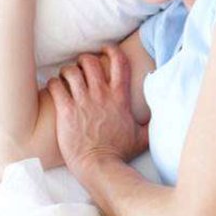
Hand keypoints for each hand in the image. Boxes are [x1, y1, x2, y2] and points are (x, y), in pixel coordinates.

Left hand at [48, 44, 149, 175]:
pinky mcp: (66, 111)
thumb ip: (151, 123)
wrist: (100, 166)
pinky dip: (53, 84)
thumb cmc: (120, 152)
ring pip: (70, 72)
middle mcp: (101, 95)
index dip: (111, 50)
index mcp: (119, 97)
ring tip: (65, 78)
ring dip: (66, 71)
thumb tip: (162, 116)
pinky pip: (56, 87)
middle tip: (80, 68)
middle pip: (89, 62)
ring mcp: (83, 102)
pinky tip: (54, 88)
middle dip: (83, 60)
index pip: (118, 62)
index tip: (104, 49)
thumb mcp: (142, 136)